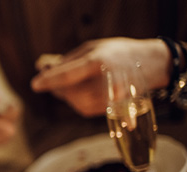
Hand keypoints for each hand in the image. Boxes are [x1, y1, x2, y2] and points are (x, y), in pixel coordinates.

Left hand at [30, 38, 169, 116]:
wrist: (151, 64)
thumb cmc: (117, 52)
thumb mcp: (93, 47)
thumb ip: (68, 60)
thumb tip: (45, 70)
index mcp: (99, 62)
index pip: (68, 75)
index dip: (49, 80)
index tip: (35, 84)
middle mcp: (105, 82)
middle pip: (69, 92)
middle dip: (56, 87)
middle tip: (49, 80)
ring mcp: (110, 98)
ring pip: (75, 103)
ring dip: (66, 95)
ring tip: (72, 83)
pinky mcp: (111, 109)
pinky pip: (83, 108)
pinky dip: (77, 100)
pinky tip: (83, 90)